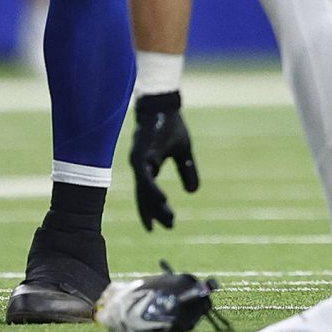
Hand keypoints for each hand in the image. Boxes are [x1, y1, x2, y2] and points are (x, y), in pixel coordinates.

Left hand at [128, 90, 199, 230]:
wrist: (164, 105)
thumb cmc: (171, 124)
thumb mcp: (183, 151)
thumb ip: (186, 170)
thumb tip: (192, 192)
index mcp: (148, 165)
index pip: (147, 193)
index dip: (152, 210)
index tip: (161, 226)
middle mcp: (140, 165)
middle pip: (144, 196)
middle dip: (156, 213)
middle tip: (169, 226)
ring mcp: (138, 160)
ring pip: (144, 190)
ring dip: (155, 205)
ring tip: (168, 218)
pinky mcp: (141, 154)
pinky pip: (145, 177)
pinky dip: (152, 189)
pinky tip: (161, 200)